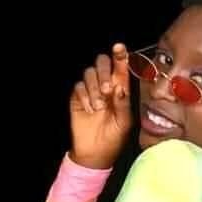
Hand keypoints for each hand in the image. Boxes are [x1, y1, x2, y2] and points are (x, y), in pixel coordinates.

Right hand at [69, 43, 132, 169]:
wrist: (95, 154)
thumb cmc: (113, 139)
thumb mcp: (124, 123)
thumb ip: (123, 104)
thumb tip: (119, 87)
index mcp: (120, 90)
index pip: (121, 67)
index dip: (120, 56)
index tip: (119, 48)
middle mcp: (105, 86)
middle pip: (102, 63)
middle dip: (104, 73)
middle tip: (107, 90)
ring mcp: (90, 91)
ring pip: (89, 73)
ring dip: (94, 88)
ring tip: (98, 107)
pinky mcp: (78, 98)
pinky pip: (79, 86)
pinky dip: (84, 96)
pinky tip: (89, 110)